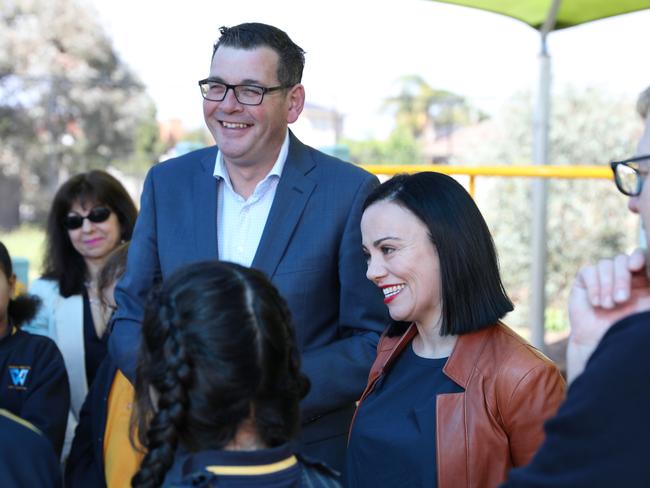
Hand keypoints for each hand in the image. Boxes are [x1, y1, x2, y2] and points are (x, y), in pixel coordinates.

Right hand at [567, 249, 649, 381]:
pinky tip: (596, 303)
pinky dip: (594, 287)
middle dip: (622, 280)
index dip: (637, 257)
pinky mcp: (584, 281)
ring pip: (605, 264)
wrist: (601, 343)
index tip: (636, 268)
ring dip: (607, 286)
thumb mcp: (647, 307)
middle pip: (621, 260)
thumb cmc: (628, 329)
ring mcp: (601, 277)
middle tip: (621, 301)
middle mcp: (621, 275)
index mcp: (641, 278)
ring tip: (608, 306)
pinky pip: (588, 271)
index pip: (639, 255)